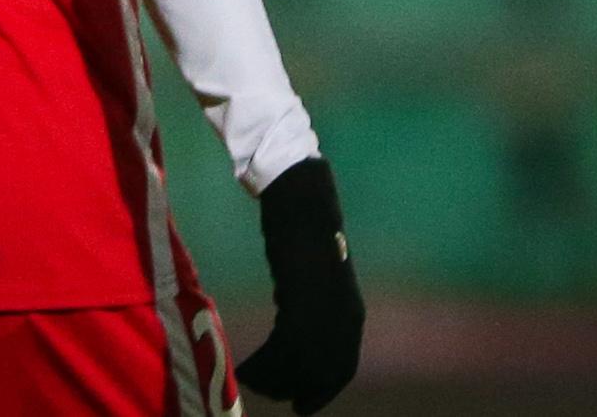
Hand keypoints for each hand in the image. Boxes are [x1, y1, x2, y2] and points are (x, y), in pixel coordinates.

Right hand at [234, 156, 362, 410]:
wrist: (301, 201)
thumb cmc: (305, 234)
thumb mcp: (316, 280)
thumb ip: (312, 308)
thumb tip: (295, 334)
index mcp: (352, 315)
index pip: (343, 368)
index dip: (323, 391)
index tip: (301, 406)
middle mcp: (343, 318)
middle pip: (320, 372)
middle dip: (296, 388)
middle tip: (271, 395)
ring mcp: (324, 310)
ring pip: (299, 364)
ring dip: (272, 377)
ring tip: (249, 378)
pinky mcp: (300, 299)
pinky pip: (280, 348)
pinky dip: (262, 363)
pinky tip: (244, 367)